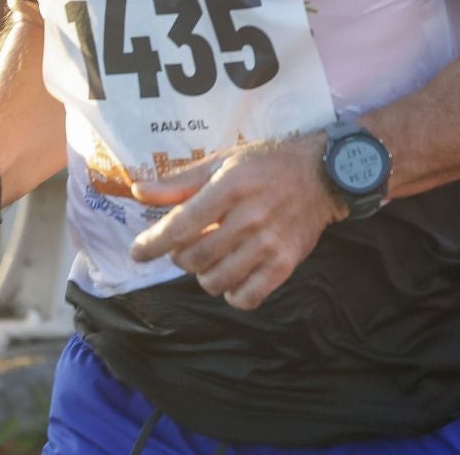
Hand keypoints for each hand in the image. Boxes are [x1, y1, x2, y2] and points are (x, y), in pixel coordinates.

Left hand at [129, 134, 341, 311]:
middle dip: (180, 257)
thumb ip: (180, 182)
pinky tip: (233, 276)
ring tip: (211, 259)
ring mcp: (270, 244)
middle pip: (195, 258)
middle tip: (186, 246)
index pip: (181, 226)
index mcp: (231, 187)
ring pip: (216, 280)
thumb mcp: (223, 162)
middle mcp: (250, 217)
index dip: (152, 244)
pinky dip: (232, 293)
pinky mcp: (285, 264)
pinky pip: (247, 297)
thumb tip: (139, 193)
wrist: (322, 174)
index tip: (137, 252)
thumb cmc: (267, 164)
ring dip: (204, 275)